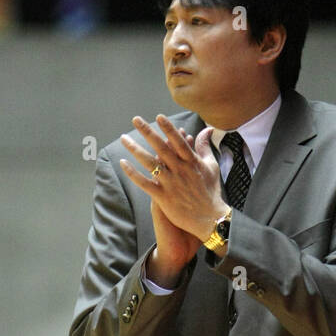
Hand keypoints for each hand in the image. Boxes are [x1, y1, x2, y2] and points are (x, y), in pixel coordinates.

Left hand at [120, 114, 224, 244]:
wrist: (211, 219)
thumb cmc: (212, 192)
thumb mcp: (211, 166)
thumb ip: (204, 146)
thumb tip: (207, 129)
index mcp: (191, 162)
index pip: (178, 141)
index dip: (168, 128)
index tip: (158, 117)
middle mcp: (180, 170)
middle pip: (160, 147)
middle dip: (147, 132)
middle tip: (135, 119)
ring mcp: (171, 183)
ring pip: (150, 163)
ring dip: (135, 149)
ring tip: (124, 138)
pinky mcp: (164, 197)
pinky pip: (145, 183)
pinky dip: (133, 174)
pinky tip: (123, 164)